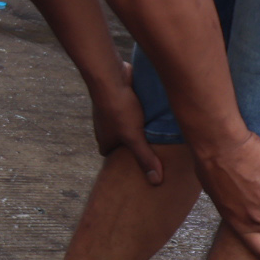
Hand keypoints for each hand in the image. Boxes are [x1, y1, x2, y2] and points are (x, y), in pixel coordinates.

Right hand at [89, 60, 164, 184]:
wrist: (111, 77)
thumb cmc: (119, 109)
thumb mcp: (135, 137)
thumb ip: (145, 158)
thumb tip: (156, 182)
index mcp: (104, 140)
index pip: (112, 156)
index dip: (123, 160)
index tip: (138, 162)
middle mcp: (104, 127)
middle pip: (119, 141)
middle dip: (133, 144)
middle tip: (150, 149)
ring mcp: (110, 112)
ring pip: (125, 124)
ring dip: (137, 127)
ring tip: (155, 131)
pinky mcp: (118, 99)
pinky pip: (129, 110)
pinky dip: (139, 112)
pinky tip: (152, 112)